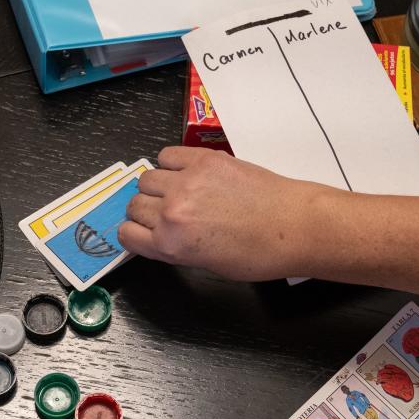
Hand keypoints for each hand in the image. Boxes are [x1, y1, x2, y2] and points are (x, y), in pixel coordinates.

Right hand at [120, 146, 327, 280]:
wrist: (292, 226)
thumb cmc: (257, 254)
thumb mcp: (207, 264)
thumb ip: (175, 248)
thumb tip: (160, 233)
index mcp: (170, 246)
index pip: (127, 234)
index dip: (135, 233)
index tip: (145, 230)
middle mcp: (170, 213)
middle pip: (134, 205)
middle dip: (146, 210)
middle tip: (167, 211)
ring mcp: (185, 182)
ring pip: (146, 178)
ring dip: (157, 185)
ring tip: (178, 190)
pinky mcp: (202, 159)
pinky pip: (167, 154)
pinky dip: (171, 163)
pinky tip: (186, 172)